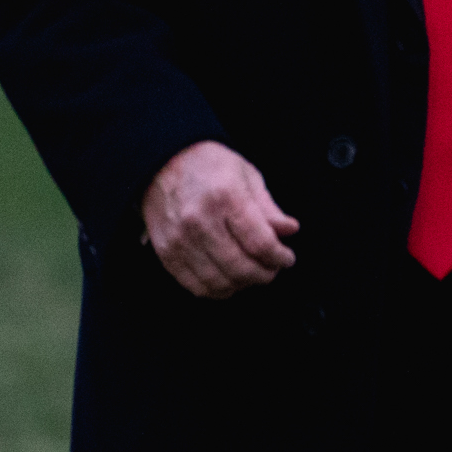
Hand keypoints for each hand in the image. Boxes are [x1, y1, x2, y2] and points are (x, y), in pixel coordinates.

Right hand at [141, 141, 298, 297]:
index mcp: (225, 196)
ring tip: (251, 274)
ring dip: (242, 285)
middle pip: (241, 267)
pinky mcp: (166, 252)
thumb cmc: (207, 165)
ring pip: (219, 282)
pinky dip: (217, 290)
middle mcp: (200, 220)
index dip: (279, 257)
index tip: (287, 258)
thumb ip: (268, 207)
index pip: (260, 243)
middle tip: (272, 269)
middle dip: (264, 274)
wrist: (161, 161)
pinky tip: (228, 279)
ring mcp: (180, 239)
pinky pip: (196, 286)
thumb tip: (290, 230)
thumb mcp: (245, 174)